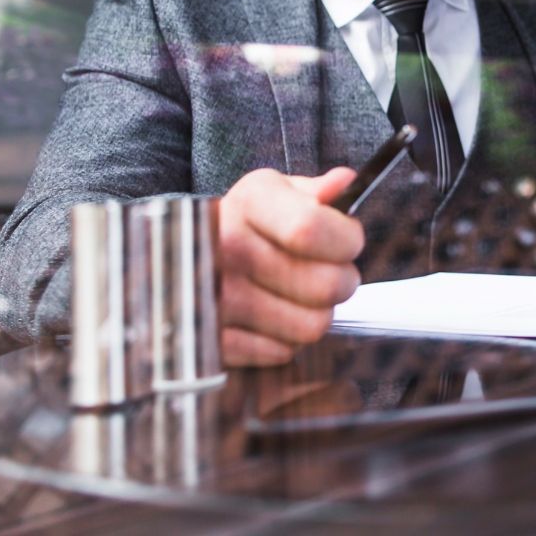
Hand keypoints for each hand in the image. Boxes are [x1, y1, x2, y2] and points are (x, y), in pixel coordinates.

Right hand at [217, 167, 363, 366]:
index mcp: (248, 201)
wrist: (186, 256)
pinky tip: (271, 317)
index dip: (346, 241)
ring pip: (310, 325)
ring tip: (298, 295)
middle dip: (341, 282)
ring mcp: (212, 296)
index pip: (311, 229)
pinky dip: (285, 340)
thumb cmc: (252, 222)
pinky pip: (280, 352)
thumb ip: (319, 191)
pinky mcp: (210, 339)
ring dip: (315, 314)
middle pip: (324, 285)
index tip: (348, 243)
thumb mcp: (281, 193)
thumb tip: (344, 182)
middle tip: (328, 274)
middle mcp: (223, 246)